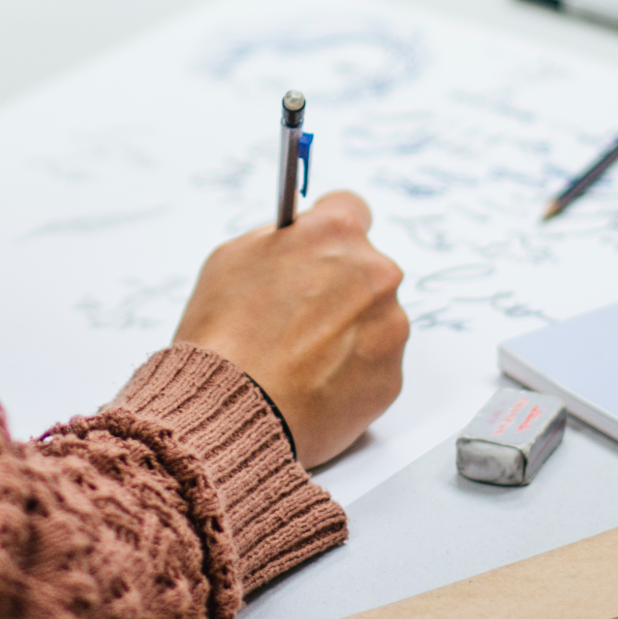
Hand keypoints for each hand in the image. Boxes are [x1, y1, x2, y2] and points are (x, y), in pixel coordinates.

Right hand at [172, 191, 408, 467]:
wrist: (234, 410)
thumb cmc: (225, 334)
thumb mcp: (232, 258)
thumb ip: (277, 241)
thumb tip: (297, 242)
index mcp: (336, 233)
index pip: (351, 208)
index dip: (327, 232)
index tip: (316, 248)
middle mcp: (375, 273)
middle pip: (365, 268)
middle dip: (337, 286)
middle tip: (296, 316)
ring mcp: (390, 326)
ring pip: (374, 318)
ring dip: (347, 331)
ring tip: (299, 358)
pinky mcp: (393, 376)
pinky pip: (375, 364)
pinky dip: (350, 372)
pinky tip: (312, 383)